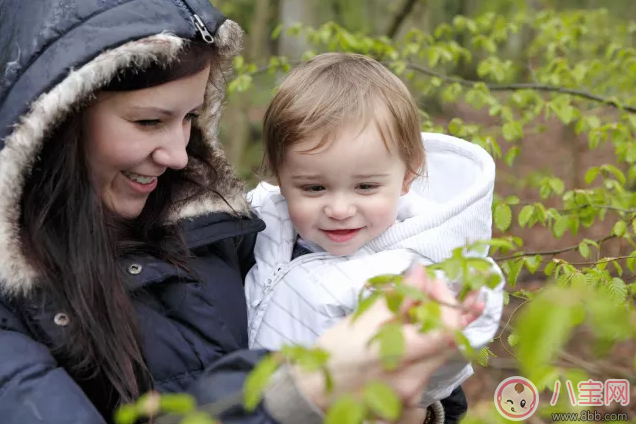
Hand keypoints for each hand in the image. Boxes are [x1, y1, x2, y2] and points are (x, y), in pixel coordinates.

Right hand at [292, 263, 484, 410]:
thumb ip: (399, 296)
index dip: (449, 303)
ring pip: (437, 353)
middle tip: (426, 292)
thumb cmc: (334, 352)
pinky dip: (422, 345)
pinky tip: (404, 332)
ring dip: (431, 327)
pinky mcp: (409, 398)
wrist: (314, 390)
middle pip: (447, 343)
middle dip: (442, 312)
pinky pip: (426, 366)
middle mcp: (413, 380)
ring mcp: (412, 393)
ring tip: (410, 310)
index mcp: (400, 356)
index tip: (434, 284)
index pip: (449, 331)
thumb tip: (421, 271)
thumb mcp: (363, 319)